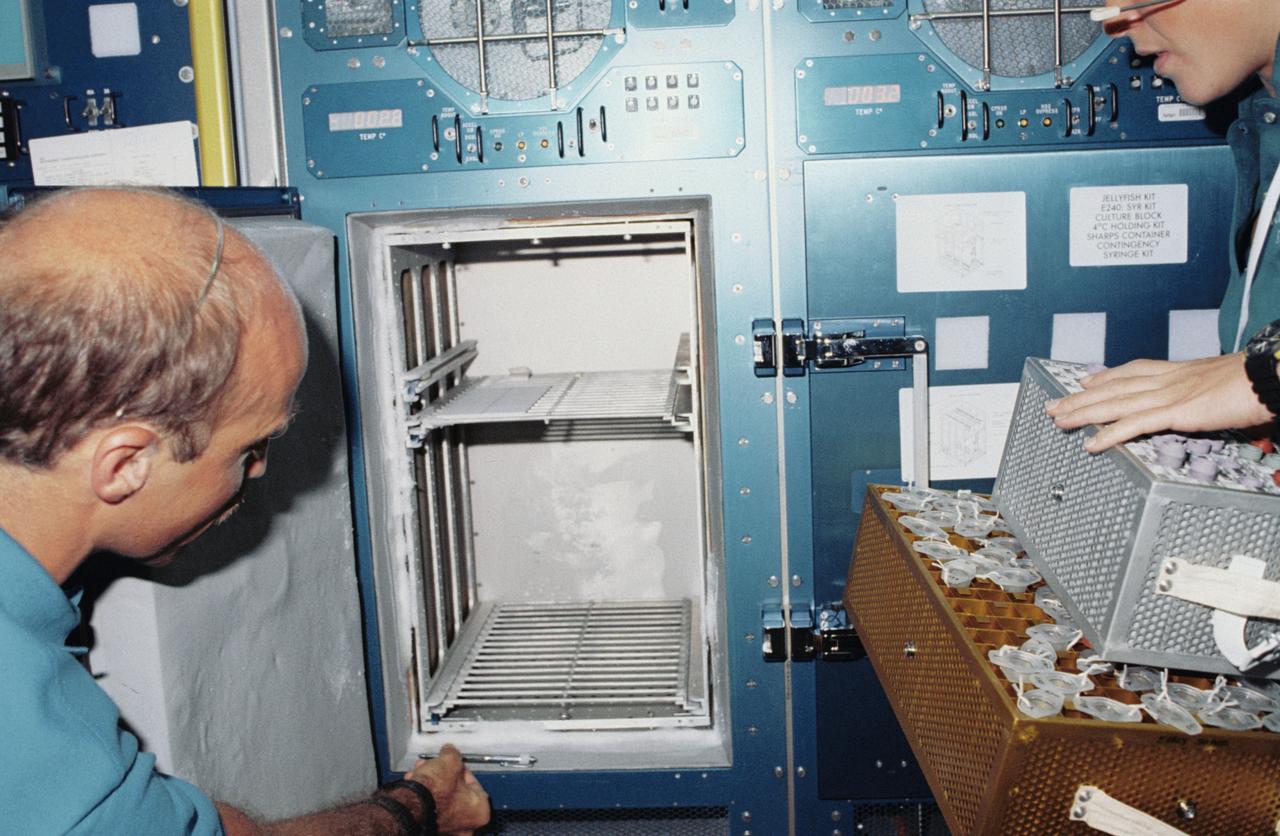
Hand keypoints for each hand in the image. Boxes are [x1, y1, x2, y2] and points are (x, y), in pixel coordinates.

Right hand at [405, 744, 490, 834]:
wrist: (410, 805)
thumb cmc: (434, 792)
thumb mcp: (449, 761)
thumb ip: (453, 754)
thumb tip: (450, 751)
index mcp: (480, 810)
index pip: (473, 781)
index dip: (461, 767)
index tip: (455, 762)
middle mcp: (466, 823)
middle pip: (456, 790)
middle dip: (443, 775)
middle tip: (437, 766)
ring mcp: (447, 826)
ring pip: (441, 797)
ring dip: (431, 782)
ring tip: (422, 771)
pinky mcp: (429, 825)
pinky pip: (430, 805)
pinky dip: (423, 793)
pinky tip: (415, 781)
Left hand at [1044, 353, 1272, 451]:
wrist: (1268, 377)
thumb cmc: (1252, 382)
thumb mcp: (1219, 381)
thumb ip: (1199, 391)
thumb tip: (1196, 400)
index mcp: (1178, 370)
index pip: (1132, 371)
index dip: (1106, 376)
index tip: (1085, 380)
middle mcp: (1167, 379)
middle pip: (1113, 387)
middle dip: (1080, 397)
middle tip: (1054, 404)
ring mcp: (1169, 394)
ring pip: (1115, 404)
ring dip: (1083, 414)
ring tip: (1059, 421)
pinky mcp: (1176, 412)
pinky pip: (1134, 425)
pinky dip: (1109, 434)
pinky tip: (1092, 443)